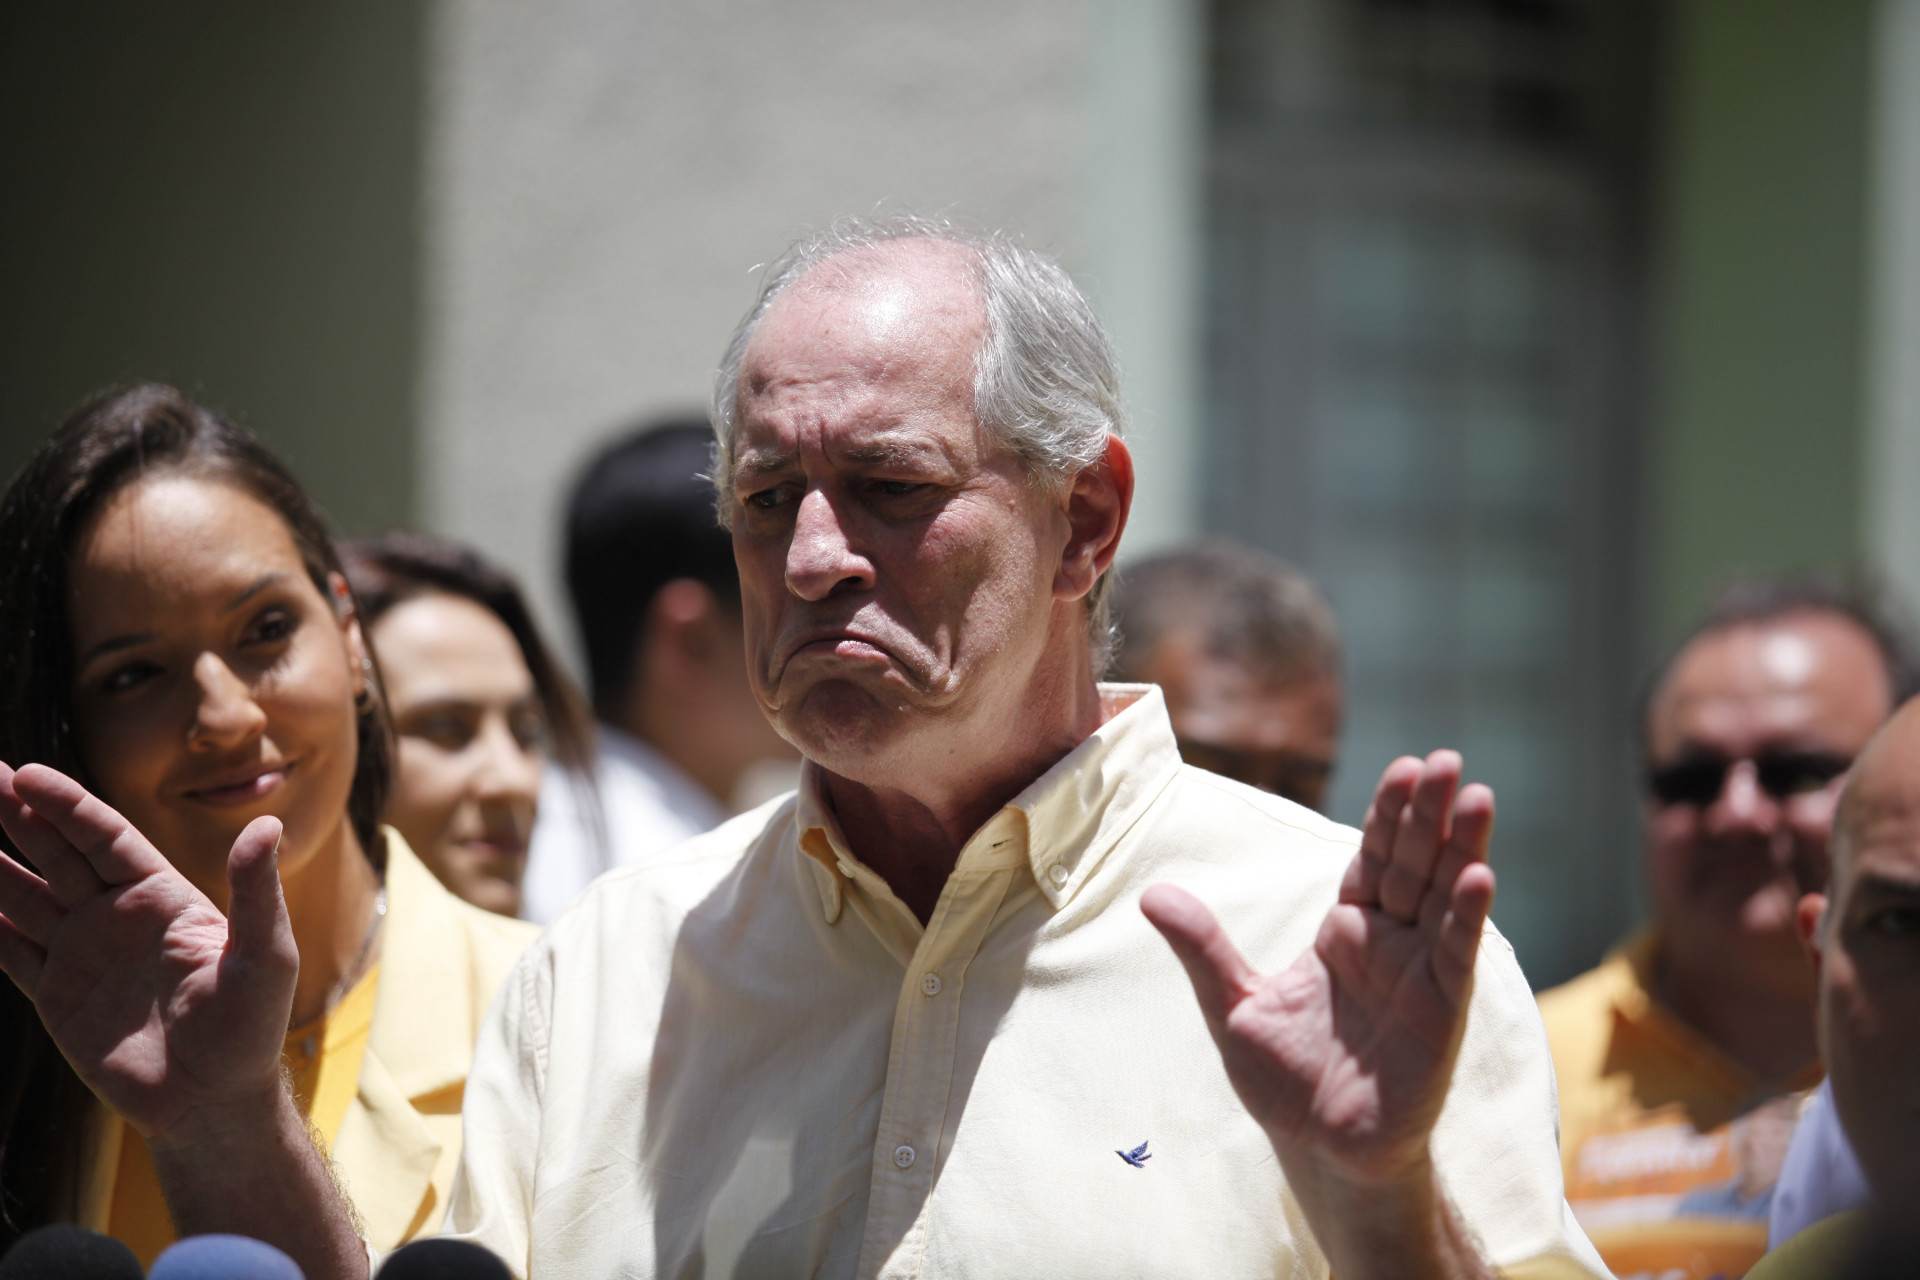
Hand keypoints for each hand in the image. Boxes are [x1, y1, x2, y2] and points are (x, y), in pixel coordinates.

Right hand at [0, 761, 296, 1139]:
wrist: (212, 1102)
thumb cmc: (249, 1029)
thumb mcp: (263, 957)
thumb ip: (257, 893)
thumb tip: (266, 823)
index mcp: (163, 898)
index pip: (106, 839)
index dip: (66, 807)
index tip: (26, 773)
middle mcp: (117, 916)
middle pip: (57, 854)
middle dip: (17, 814)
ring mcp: (83, 953)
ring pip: (23, 896)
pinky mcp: (58, 996)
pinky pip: (9, 950)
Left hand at [1142, 750, 1494, 1189]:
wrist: (1320, 1149)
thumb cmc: (1284, 1081)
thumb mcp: (1232, 1007)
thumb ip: (1202, 947)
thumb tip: (1152, 895)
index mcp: (1345, 931)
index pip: (1371, 857)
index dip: (1388, 814)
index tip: (1404, 767)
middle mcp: (1390, 942)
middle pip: (1413, 863)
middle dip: (1428, 812)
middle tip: (1445, 759)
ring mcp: (1420, 973)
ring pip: (1444, 896)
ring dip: (1462, 846)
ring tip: (1476, 793)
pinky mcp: (1442, 1011)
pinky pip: (1456, 954)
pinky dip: (1467, 914)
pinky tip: (1480, 874)